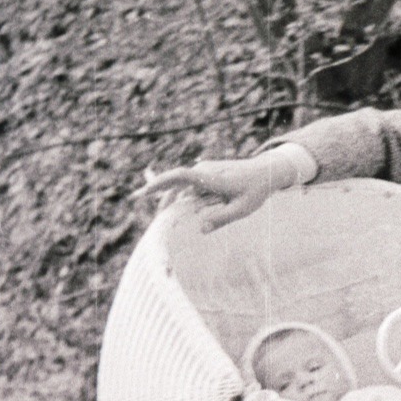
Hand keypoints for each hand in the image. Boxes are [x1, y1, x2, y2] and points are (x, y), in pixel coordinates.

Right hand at [134, 155, 289, 233]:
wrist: (265, 172)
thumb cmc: (255, 192)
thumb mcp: (242, 209)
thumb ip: (222, 219)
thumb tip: (201, 229)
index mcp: (212, 179)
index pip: (181, 176)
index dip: (162, 182)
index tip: (146, 189)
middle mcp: (204, 171)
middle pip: (175, 181)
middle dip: (155, 189)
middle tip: (135, 197)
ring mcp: (204, 171)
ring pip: (180, 183)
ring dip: (166, 195)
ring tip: (151, 207)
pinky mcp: (206, 174)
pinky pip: (187, 183)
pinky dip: (176, 193)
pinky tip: (166, 202)